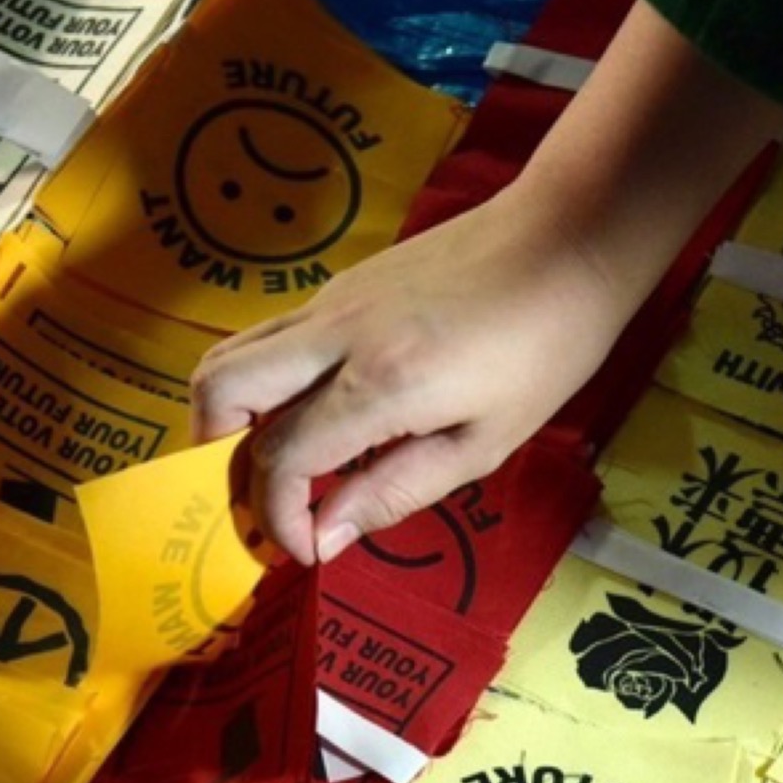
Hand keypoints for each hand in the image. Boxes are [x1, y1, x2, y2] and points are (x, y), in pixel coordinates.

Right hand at [190, 0, 782, 566]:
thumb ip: (396, 490)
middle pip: (220, 389)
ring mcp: (332, 299)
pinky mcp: (341, 282)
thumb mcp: (486, 442)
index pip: (280, 458)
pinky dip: (269, 383)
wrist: (567, 235)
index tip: (306, 547)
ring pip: (233, 352)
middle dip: (215, 457)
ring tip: (275, 461)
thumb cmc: (546, 347)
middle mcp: (337, 334)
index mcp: (382, 383)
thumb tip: (326, 536)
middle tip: (260, 497)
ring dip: (232, 415)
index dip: (277, 516)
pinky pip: (272, 336)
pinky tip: (319, 414)